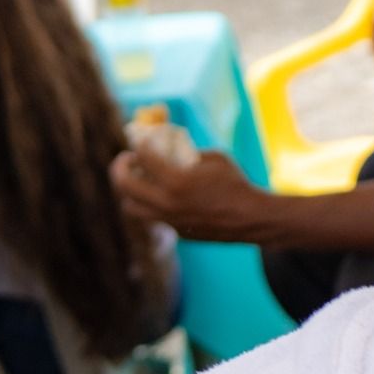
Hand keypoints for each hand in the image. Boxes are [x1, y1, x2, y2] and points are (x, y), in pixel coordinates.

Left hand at [110, 146, 272, 242]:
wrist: (253, 219)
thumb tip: (170, 145)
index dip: (138, 144)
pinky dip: (153, 204)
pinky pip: (154, 217)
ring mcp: (171, 221)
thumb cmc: (236, 183)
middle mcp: (168, 203)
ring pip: (131, 207)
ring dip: (130, 191)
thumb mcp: (214, 158)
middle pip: (124, 184)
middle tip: (128, 160)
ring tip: (139, 181)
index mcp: (176, 180)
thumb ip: (189, 153)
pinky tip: (164, 195)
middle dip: (120, 167)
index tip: (140, 141)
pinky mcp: (178, 232)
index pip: (142, 156)